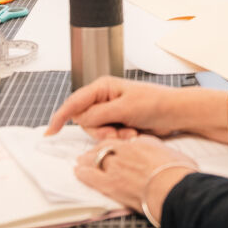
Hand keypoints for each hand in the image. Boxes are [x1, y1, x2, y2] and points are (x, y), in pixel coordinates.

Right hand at [45, 76, 227, 142]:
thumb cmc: (155, 103)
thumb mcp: (125, 108)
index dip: (60, 117)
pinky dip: (118, 139)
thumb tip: (80, 119)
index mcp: (102, 87)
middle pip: (84, 121)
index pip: (74, 102)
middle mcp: (103, 98)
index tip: (51, 131)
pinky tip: (133, 136)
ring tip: (130, 134)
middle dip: (99, 130)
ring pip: (96, 131)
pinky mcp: (118, 123)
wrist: (175, 114)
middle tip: (116, 132)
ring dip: (111, 137)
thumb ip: (99, 114)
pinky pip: (108, 136)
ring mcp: (110, 112)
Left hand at [75, 135, 196, 225]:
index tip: (110, 146)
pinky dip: (83, 172)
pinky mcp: (111, 185)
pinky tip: (78, 172)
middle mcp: (125, 152)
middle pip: (105, 147)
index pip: (120, 140)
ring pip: (95, 159)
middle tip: (90, 153)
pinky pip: (90, 176)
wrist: (173, 190)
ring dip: (87, 160)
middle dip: (96, 150)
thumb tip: (156, 152)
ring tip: (81, 161)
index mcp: (140, 143)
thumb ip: (157, 150)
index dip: (112, 143)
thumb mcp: (170, 153)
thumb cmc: (177, 173)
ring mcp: (116, 167)